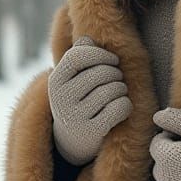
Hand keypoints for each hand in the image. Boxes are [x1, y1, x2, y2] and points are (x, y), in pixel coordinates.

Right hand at [49, 36, 131, 165]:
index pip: (79, 56)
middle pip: (101, 73)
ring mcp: (75, 117)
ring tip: (117, 94)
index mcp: (55, 80)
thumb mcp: (72, 77)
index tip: (112, 61)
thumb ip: (79, 54)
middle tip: (116, 80)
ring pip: (113, 90)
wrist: (72, 140)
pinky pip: (120, 107)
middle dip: (116, 74)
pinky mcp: (92, 132)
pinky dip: (125, 105)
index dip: (101, 54)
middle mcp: (61, 98)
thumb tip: (88, 40)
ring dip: (121, 90)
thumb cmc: (79, 98)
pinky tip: (121, 108)